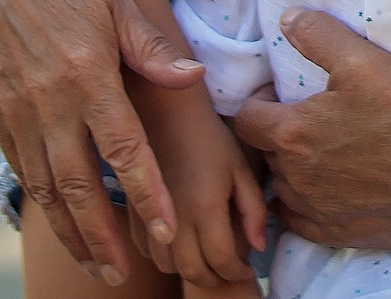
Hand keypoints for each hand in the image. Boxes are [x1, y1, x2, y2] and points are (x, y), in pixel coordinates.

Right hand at [0, 0, 203, 282]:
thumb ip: (150, 45)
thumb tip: (192, 78)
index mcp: (86, 73)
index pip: (123, 150)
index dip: (147, 195)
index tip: (169, 232)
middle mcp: (48, 99)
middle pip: (78, 185)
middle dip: (103, 235)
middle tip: (123, 273)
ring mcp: (16, 106)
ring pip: (45, 185)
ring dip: (70, 229)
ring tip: (95, 263)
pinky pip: (20, 164)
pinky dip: (42, 198)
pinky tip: (59, 217)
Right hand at [133, 89, 267, 288]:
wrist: (165, 110)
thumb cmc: (210, 135)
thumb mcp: (241, 166)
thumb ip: (253, 208)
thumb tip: (258, 247)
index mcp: (205, 206)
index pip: (222, 261)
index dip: (238, 274)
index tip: (247, 270)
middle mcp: (175, 217)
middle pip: (193, 271)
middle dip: (213, 279)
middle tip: (227, 271)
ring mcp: (149, 216)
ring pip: (167, 265)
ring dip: (187, 269)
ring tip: (204, 257)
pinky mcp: (132, 211)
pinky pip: (146, 250)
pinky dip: (164, 256)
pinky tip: (178, 242)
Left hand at [232, 9, 390, 250]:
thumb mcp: (363, 60)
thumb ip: (318, 36)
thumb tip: (287, 19)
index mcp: (293, 134)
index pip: (246, 119)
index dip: (257, 101)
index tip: (277, 94)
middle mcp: (296, 179)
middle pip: (262, 155)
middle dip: (272, 135)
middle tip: (299, 118)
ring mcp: (317, 211)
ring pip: (280, 191)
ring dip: (288, 171)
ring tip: (313, 153)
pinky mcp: (340, 233)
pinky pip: (300, 224)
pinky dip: (302, 207)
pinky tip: (321, 191)